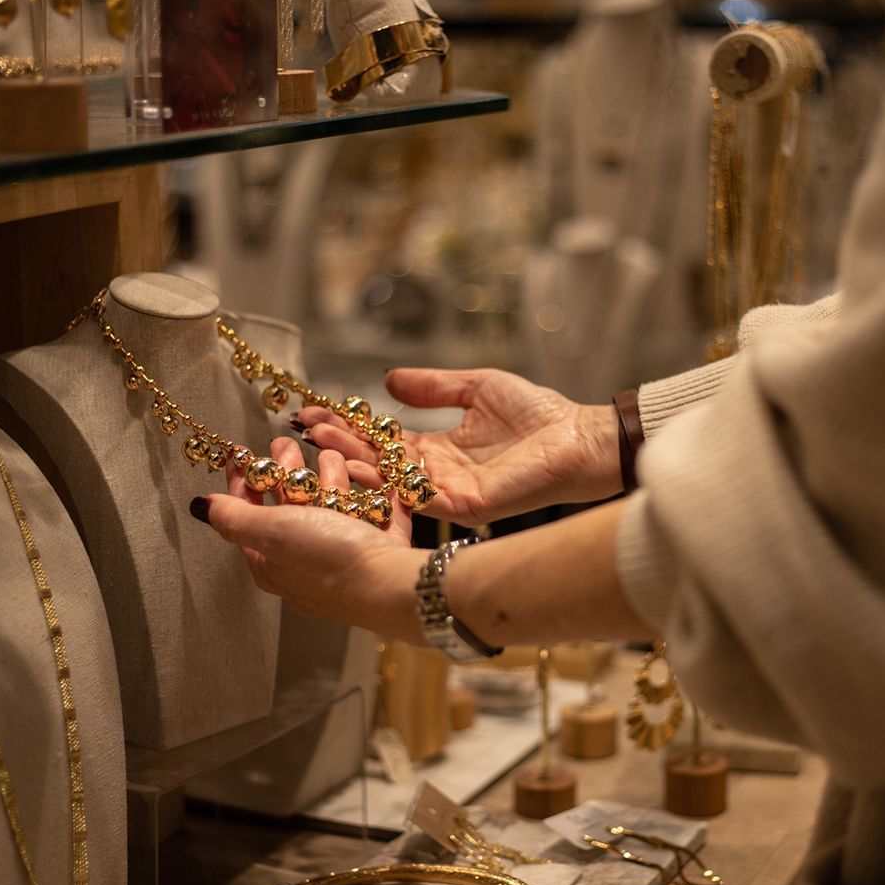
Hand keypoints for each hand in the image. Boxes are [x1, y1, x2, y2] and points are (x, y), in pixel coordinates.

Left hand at [201, 438, 425, 638]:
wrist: (392, 583)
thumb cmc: (327, 558)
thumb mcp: (271, 531)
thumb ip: (234, 517)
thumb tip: (198, 507)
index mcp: (273, 564)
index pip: (248, 518)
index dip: (242, 484)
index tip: (241, 454)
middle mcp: (307, 563)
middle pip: (292, 511)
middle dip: (289, 475)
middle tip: (285, 446)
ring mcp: (348, 556)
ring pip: (335, 508)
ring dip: (330, 478)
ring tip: (331, 456)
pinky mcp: (383, 549)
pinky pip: (375, 512)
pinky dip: (372, 491)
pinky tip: (369, 473)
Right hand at [297, 368, 621, 525]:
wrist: (579, 438)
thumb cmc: (539, 414)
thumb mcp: (476, 388)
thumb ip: (433, 387)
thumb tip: (388, 379)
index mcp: (440, 449)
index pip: (385, 440)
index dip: (351, 426)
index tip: (316, 410)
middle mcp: (438, 474)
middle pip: (378, 463)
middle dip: (340, 445)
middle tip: (305, 428)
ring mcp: (449, 493)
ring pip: (390, 482)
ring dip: (354, 463)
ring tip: (321, 443)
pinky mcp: (465, 505)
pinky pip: (418, 497)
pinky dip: (388, 484)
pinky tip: (361, 467)